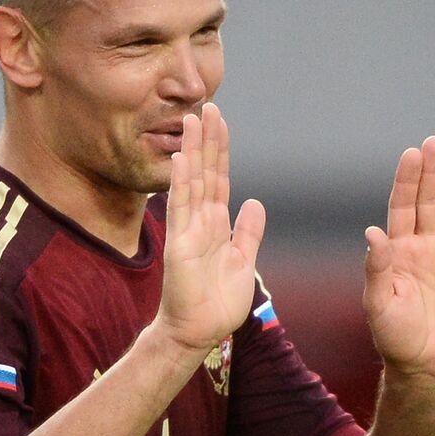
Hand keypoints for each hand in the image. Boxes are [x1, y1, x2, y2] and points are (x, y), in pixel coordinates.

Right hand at [156, 103, 266, 353]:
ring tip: (192, 120)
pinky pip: (180, 209)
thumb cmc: (217, 300)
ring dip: (192, 151)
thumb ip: (248, 232)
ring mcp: (188, 230)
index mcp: (217, 224)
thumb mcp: (242, 260)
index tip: (221, 122)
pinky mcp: (179, 245)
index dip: (221, 151)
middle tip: (208, 106)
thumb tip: (255, 202)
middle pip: (205, 172)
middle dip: (207, 140)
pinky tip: (182, 159)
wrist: (199, 330)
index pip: (220, 178)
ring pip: (192, 182)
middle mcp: (201, 221)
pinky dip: (181, 183)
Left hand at [363, 136, 434, 382]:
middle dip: (431, 172)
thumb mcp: (379, 305)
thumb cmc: (395, 340)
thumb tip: (372, 231)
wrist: (427, 367)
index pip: (401, 207)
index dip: (406, 181)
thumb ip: (376, 269)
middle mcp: (423, 249)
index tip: (412, 154)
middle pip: (427, 201)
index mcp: (397, 253)